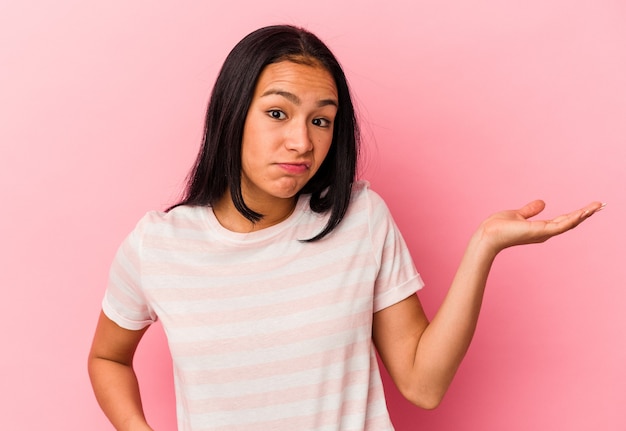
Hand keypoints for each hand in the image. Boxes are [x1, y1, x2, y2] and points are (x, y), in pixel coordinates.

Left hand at [475, 199, 604, 253]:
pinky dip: (572, 219)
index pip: (563, 220)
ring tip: (597, 206)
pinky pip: (560, 225)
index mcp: (540, 228)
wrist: (487, 235)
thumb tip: (542, 203)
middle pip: (570, 222)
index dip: (577, 213)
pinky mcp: (539, 232)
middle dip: (586, 214)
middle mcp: (545, 232)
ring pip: (568, 223)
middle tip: (601, 205)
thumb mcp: (517, 214)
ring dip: (583, 215)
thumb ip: (530, 210)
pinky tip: (582, 213)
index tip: (590, 207)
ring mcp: (543, 233)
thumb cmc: (498, 227)